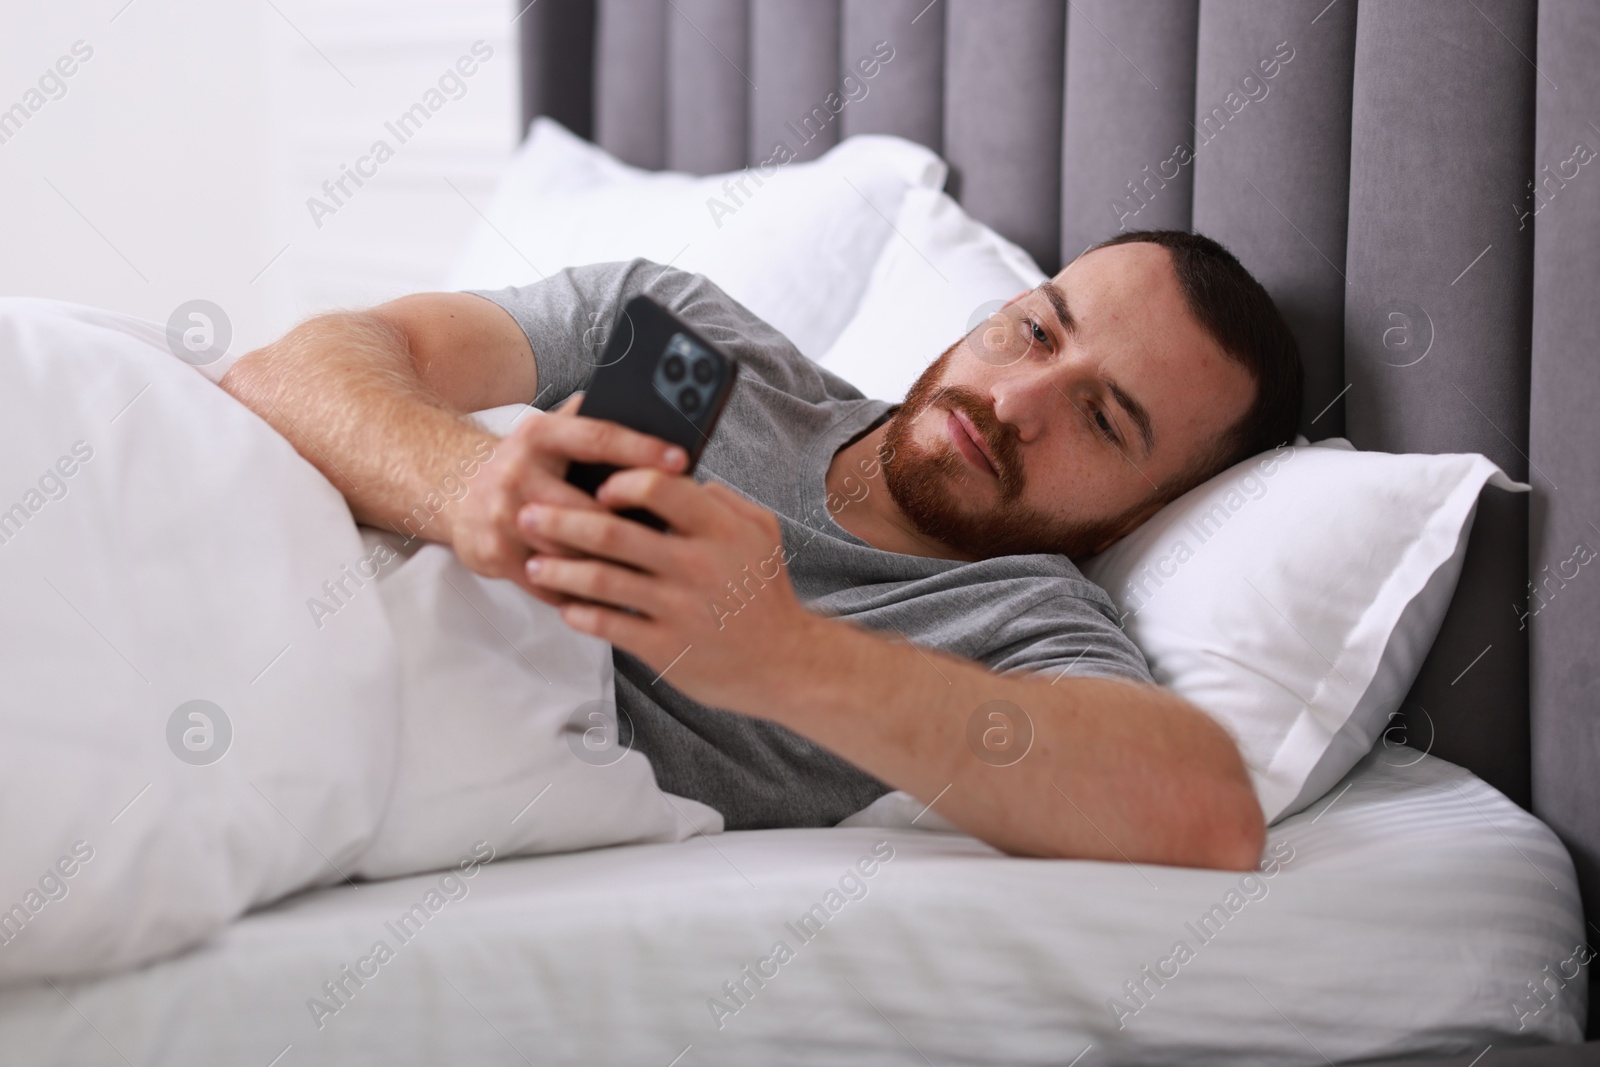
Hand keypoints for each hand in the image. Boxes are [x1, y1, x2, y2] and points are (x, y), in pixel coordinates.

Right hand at [448, 393, 688, 604]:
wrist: (454, 489)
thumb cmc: (521, 463)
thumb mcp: (549, 431)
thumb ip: (589, 420)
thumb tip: (650, 411)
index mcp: (539, 436)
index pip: (597, 438)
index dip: (641, 449)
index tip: (679, 461)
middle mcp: (518, 473)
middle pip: (588, 508)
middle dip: (630, 525)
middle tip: (671, 537)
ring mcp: (504, 517)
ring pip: (571, 551)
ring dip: (609, 564)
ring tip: (648, 570)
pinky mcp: (496, 555)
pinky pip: (550, 582)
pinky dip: (580, 591)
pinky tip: (607, 593)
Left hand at [516, 469, 821, 711]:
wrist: (785, 664)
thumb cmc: (766, 594)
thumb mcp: (761, 532)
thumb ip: (720, 501)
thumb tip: (676, 477)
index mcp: (720, 529)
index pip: (657, 486)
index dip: (617, 482)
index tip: (595, 486)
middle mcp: (697, 565)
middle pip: (612, 532)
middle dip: (561, 521)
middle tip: (529, 515)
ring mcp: (678, 608)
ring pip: (600, 580)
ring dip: (558, 570)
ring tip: (532, 565)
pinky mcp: (665, 647)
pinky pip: (608, 625)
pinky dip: (578, 613)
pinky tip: (563, 606)